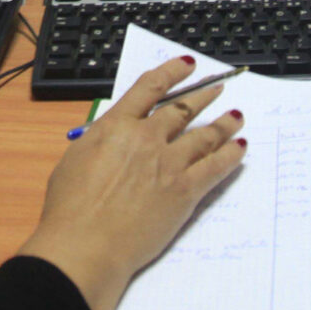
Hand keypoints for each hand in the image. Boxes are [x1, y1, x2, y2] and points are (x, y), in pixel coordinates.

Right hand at [17, 57, 246, 309]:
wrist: (86, 244)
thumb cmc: (70, 208)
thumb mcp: (74, 160)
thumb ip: (97, 142)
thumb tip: (111, 137)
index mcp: (116, 126)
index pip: (149, 87)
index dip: (171, 73)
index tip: (186, 66)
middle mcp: (146, 138)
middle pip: (182, 109)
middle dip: (204, 97)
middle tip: (218, 90)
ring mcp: (169, 164)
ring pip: (205, 135)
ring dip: (223, 124)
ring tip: (236, 116)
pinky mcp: (185, 191)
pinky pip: (216, 166)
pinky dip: (231, 155)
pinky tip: (240, 147)